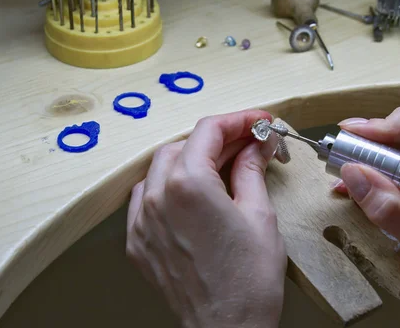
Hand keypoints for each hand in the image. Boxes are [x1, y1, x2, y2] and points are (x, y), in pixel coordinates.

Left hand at [126, 110, 286, 327]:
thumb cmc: (248, 280)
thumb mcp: (260, 215)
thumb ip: (252, 169)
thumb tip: (257, 145)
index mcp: (189, 184)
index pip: (209, 130)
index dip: (239, 120)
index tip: (260, 122)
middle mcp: (157, 197)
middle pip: (185, 145)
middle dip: (218, 139)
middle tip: (249, 144)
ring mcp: (142, 220)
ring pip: (161, 167)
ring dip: (192, 158)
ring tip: (223, 166)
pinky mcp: (139, 241)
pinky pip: (146, 196)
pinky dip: (168, 184)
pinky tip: (192, 192)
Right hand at [336, 99, 399, 324]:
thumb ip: (391, 209)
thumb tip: (352, 172)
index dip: (389, 124)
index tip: (356, 140)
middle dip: (375, 138)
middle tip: (344, 155)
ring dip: (371, 152)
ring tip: (346, 171)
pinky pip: (399, 156)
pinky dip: (375, 166)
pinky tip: (355, 183)